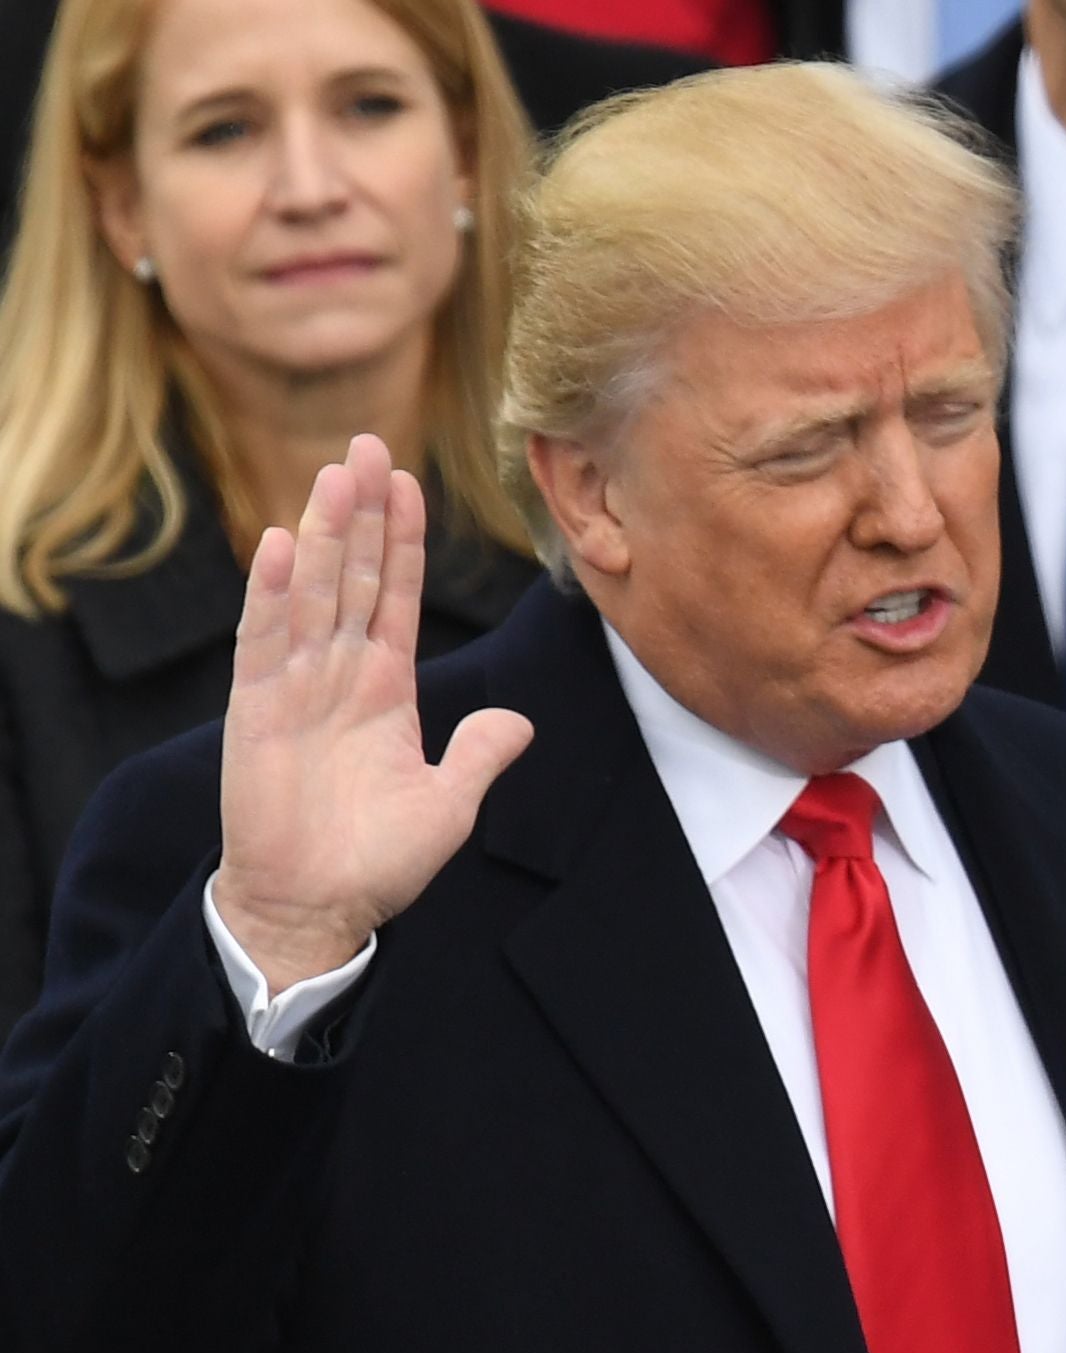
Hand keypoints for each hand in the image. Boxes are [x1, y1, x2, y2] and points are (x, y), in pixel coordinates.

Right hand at [213, 435, 532, 987]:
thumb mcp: (449, 805)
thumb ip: (480, 756)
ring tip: (335, 474)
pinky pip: (265, 642)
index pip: (396, 597)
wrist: (316, 909)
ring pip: (312, 593)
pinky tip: (278, 546)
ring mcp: (296, 687)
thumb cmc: (378, 862)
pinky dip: (271, 595)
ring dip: (323, 534)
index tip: (408, 483)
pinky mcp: (257, 712)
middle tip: (369, 443)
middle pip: (354, 576)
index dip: (403, 540)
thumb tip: (519, 722)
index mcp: (386, 689)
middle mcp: (340, 676)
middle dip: (363, 512)